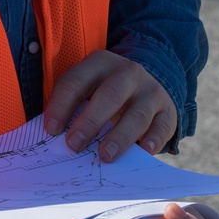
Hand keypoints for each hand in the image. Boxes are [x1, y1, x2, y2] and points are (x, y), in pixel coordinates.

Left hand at [44, 50, 176, 162]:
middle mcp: (128, 72)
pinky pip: (162, 126)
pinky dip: (153, 140)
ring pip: (137, 114)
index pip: (76, 81)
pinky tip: (143, 152)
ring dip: (120, 137)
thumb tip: (52, 136)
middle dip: (90, 121)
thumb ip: (71, 105)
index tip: (51, 130)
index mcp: (100, 63)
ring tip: (105, 156)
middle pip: (110, 94)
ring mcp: (151, 91)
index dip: (61, 105)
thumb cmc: (104, 92)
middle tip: (74, 145)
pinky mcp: (167, 110)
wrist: (145, 85)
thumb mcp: (87, 87)